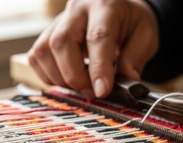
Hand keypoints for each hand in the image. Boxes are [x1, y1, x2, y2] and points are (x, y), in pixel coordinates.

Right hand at [28, 0, 157, 97]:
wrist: (120, 9)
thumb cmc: (132, 23)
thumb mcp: (145, 36)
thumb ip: (135, 59)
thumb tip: (127, 84)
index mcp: (106, 5)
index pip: (98, 37)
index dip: (98, 68)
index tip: (102, 91)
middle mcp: (77, 9)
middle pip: (62, 42)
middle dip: (75, 76)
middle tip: (92, 94)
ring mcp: (59, 20)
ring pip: (44, 50)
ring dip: (61, 78)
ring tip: (82, 87)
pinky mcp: (48, 33)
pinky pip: (37, 57)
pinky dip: (50, 75)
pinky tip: (69, 79)